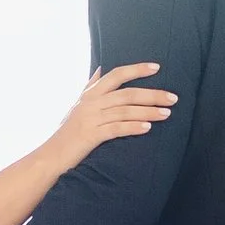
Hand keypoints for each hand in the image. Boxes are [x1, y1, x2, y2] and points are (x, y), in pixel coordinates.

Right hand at [50, 62, 175, 172]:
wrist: (51, 156)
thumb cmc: (67, 132)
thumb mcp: (76, 105)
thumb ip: (89, 86)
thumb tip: (99, 68)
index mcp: (90, 94)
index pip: (116, 75)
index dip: (137, 69)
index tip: (157, 67)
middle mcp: (91, 103)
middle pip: (127, 94)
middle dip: (152, 94)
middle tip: (173, 97)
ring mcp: (91, 119)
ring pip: (125, 111)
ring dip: (148, 112)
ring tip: (167, 113)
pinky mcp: (91, 136)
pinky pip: (116, 129)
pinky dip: (133, 128)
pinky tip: (148, 128)